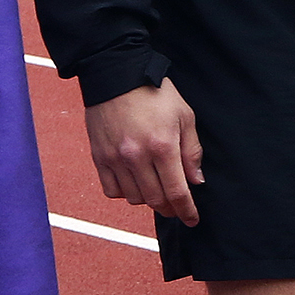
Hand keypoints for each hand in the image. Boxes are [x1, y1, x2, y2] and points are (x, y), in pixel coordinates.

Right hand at [84, 80, 202, 225]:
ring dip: (148, 200)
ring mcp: (114, 158)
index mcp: (162, 147)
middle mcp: (136, 157)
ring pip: (133, 198)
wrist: (117, 74)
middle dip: (170, 209)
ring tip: (156, 189)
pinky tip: (134, 183)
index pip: (176, 192)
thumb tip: (196, 181)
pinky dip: (124, 192)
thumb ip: (192, 151)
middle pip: (155, 200)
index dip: (186, 210)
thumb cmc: (156, 93)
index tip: (192, 220)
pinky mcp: (98, 156)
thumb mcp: (185, 116)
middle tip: (177, 208)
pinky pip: (111, 189)